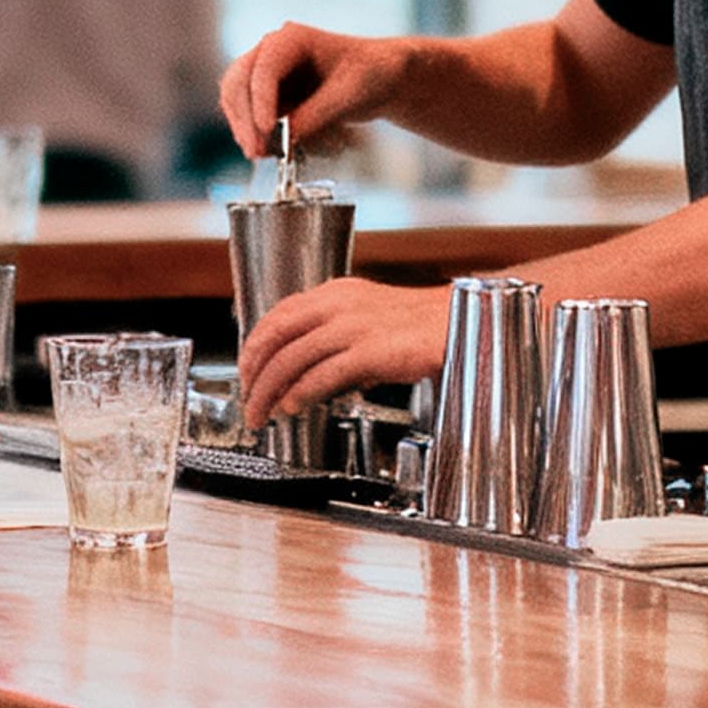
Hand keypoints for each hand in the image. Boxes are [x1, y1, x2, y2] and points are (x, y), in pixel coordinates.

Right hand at [219, 23, 406, 162]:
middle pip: (239, 80)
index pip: (265, 67)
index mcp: (293, 39)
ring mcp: (266, 72)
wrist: (379, 79)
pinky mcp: (267, 94)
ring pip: (235, 97)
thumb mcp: (351, 94)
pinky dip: (250, 130)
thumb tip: (287, 135)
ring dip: (243, 126)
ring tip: (259, 154)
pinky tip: (265, 149)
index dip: (261, 99)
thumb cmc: (371, 74)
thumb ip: (318, 113)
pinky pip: (245, 112)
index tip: (267, 128)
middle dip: (245, 117)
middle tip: (257, 150)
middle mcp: (272, 50)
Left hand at [235, 275, 449, 424]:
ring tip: (261, 413)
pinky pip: (321, 375)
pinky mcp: (369, 352)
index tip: (247, 370)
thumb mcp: (369, 322)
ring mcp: (353, 327)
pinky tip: (292, 407)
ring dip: (269, 390)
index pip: (278, 315)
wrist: (461, 323)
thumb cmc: (420, 327)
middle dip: (253, 371)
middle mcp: (339, 305)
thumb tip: (309, 376)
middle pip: (276, 337)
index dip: (254, 345)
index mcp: (336, 293)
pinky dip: (299, 394)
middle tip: (247, 398)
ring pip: (291, 358)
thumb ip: (336, 342)